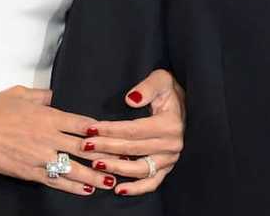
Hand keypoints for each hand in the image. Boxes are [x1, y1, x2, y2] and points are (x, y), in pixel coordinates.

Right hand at [0, 85, 114, 195]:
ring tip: (111, 181)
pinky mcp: (29, 171)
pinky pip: (55, 180)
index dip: (101, 131)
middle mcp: (48, 136)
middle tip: (123, 161)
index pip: (82, 124)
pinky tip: (84, 190)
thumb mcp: (20, 93)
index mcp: (48, 115)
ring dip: (95, 175)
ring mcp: (39, 156)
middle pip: (84, 149)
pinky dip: (72, 186)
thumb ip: (41, 96)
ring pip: (74, 168)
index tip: (115, 135)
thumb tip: (53, 96)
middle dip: (105, 156)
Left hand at [75, 69, 184, 194]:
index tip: (91, 129)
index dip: (111, 130)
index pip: (133, 130)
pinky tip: (118, 189)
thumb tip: (131, 99)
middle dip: (106, 147)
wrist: (185, 105)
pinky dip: (136, 189)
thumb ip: (147, 87)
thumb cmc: (169, 91)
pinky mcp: (167, 168)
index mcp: (169, 124)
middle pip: (132, 149)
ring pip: (139, 169)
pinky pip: (152, 182)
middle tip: (85, 146)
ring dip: (116, 168)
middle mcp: (172, 144)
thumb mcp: (161, 79)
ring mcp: (170, 159)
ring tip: (96, 163)